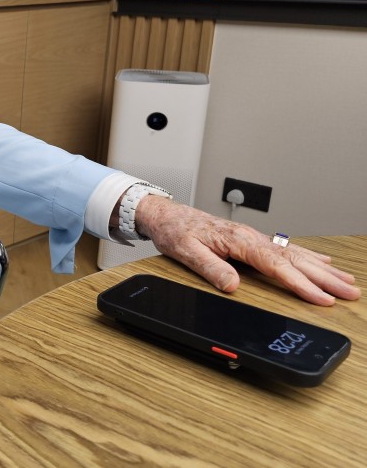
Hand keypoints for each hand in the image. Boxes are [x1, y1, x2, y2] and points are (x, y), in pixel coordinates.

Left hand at [135, 195, 359, 305]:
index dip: (301, 284)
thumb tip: (232, 285)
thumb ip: (210, 268)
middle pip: (294, 259)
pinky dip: (307, 255)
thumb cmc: (175, 231)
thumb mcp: (186, 251)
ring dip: (321, 268)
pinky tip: (320, 261)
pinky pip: (285, 248)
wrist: (165, 215)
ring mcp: (252, 237)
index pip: (277, 266)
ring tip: (346, 280)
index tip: (322, 299)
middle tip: (350, 292)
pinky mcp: (250, 239)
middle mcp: (250, 237)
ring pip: (294, 253)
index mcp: (238, 240)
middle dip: (324, 278)